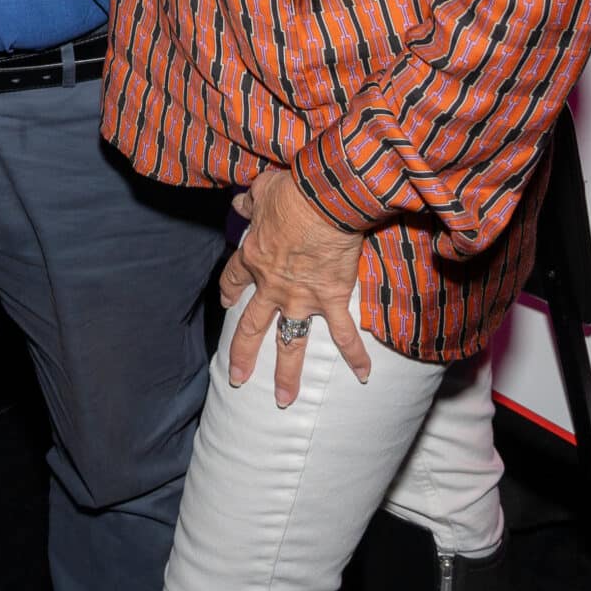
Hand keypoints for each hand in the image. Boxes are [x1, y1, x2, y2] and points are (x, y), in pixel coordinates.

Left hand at [219, 166, 371, 406]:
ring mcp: (301, 298)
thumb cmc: (292, 192)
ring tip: (283, 399)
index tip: (226, 303)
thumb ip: (250, 203)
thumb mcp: (262, 192)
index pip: (234, 279)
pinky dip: (355, 356)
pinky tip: (364, 376)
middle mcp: (272, 286)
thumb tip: (239, 202)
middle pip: (251, 326)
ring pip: (290, 342)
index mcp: (253, 258)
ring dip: (287, 373)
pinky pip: (344, 335)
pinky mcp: (331, 300)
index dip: (229, 292)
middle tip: (236, 379)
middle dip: (243, 355)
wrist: (322, 201)